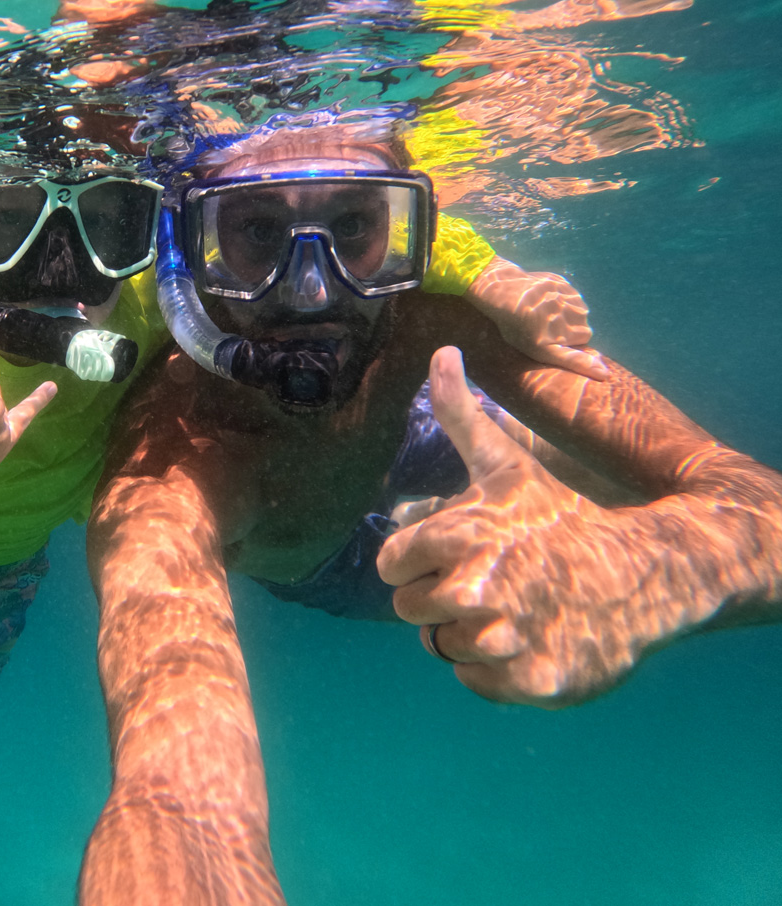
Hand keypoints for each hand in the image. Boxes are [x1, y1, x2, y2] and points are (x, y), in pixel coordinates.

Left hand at [377, 346, 691, 707]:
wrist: (643, 577)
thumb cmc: (560, 518)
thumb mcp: (507, 465)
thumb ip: (460, 414)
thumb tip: (441, 351)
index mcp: (458, 537)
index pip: (391, 564)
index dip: (419, 559)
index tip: (458, 551)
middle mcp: (476, 590)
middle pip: (411, 610)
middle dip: (442, 597)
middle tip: (492, 581)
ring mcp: (504, 640)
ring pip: (441, 647)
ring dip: (470, 634)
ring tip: (515, 608)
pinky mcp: (530, 683)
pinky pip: (476, 682)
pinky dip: (498, 670)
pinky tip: (532, 639)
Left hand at [467, 257, 608, 380]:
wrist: (501, 294)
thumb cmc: (517, 328)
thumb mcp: (542, 352)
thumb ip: (573, 361)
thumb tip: (606, 374)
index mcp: (570, 332)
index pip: (584, 339)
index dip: (569, 341)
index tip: (553, 339)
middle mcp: (572, 314)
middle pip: (582, 326)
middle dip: (568, 328)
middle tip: (544, 328)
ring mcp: (568, 296)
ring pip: (577, 310)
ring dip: (564, 313)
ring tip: (541, 315)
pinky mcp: (562, 283)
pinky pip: (569, 295)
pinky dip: (559, 298)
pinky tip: (541, 301)